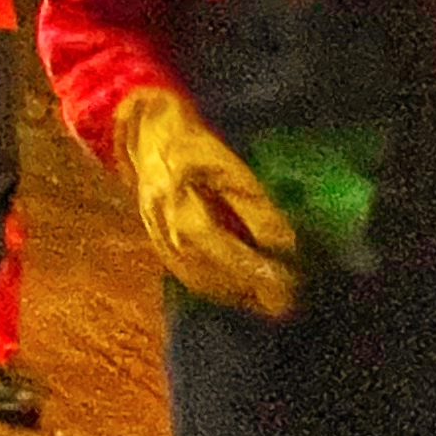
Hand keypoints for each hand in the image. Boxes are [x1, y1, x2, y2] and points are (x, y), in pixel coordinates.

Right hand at [112, 86, 301, 318]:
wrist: (147, 135)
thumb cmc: (192, 144)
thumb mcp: (228, 166)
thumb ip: (255, 205)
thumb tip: (285, 244)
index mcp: (184, 211)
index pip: (226, 253)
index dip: (257, 271)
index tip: (289, 283)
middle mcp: (168, 234)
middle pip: (214, 276)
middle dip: (251, 290)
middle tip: (286, 299)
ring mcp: (160, 242)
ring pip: (202, 281)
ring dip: (236, 294)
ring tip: (268, 299)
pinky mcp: (159, 245)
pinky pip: (190, 277)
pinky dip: (218, 288)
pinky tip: (238, 288)